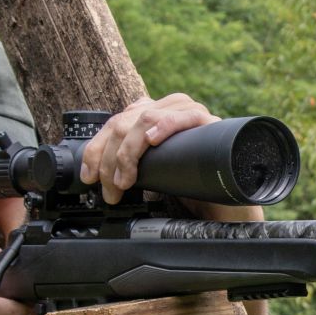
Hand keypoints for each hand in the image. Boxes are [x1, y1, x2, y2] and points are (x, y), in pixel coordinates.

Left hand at [79, 93, 218, 204]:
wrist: (225, 205)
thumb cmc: (189, 189)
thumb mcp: (151, 173)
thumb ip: (132, 164)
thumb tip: (99, 174)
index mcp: (153, 115)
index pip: (115, 122)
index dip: (96, 149)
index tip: (89, 176)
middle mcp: (169, 109)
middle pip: (125, 121)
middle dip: (110, 159)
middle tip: (111, 190)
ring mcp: (190, 113)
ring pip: (146, 119)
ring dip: (128, 153)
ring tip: (126, 182)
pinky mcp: (210, 123)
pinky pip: (184, 115)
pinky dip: (164, 125)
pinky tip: (152, 139)